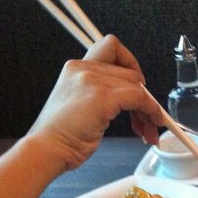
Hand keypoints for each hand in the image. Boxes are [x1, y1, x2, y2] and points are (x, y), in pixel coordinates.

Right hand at [27, 35, 163, 169]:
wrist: (47, 150)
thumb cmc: (64, 135)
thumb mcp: (80, 102)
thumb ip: (100, 90)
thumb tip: (137, 97)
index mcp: (76, 67)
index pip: (112, 48)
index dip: (131, 65)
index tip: (137, 88)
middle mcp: (82, 68)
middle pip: (130, 72)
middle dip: (144, 97)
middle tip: (147, 120)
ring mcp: (91, 81)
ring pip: (137, 86)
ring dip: (149, 110)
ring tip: (148, 131)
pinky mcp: (101, 98)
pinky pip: (139, 98)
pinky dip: (150, 111)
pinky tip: (149, 126)